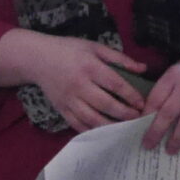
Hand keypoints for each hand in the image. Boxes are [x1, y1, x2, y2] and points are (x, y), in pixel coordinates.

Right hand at [0, 29, 149, 131]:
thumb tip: (143, 69)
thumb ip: (119, 57)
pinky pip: (77, 124)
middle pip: (106, 104)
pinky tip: (104, 132)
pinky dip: (92, 131)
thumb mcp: (94, 47)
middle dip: (125, 114)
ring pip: (92, 118)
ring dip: (111, 126)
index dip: (131, 96)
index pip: (116, 85)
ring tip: (124, 128)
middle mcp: (79, 85)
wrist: (36, 58)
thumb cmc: (68, 50)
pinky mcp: (61, 108)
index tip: (142, 103)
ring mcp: (68, 99)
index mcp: (89, 67)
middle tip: (137, 119)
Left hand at [140, 47, 179, 153]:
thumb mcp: (178, 71)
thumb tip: (148, 114)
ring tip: (170, 150)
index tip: (138, 129)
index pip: (155, 99)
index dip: (145, 117)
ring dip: (177, 139)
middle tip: (149, 146)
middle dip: (156, 132)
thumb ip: (166, 89)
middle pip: (168, 114)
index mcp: (174, 76)